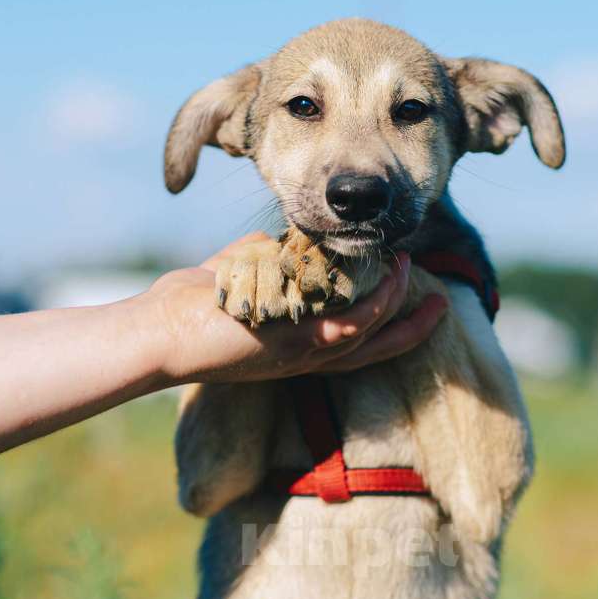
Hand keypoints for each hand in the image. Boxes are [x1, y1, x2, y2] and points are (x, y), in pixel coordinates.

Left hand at [147, 233, 447, 383]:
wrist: (156, 334)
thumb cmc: (193, 308)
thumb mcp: (244, 281)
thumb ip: (268, 263)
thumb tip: (281, 241)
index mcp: (299, 346)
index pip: (358, 341)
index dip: (391, 326)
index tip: (414, 301)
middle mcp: (308, 357)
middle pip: (377, 348)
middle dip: (412, 329)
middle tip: (440, 304)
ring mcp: (302, 352)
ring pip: (370, 333)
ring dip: (396, 302)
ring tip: (409, 269)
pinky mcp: (292, 344)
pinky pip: (350, 327)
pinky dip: (378, 305)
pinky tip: (391, 277)